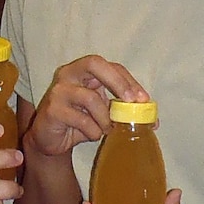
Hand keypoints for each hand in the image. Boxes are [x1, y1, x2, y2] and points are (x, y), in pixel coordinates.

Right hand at [26, 55, 148, 157]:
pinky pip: (82, 120)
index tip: (143, 99)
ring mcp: (59, 90)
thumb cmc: (79, 122)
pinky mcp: (53, 110)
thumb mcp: (104, 113)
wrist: (50, 140)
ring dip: (105, 119)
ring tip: (106, 129)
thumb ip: (123, 111)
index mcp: (84, 70)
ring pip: (91, 99)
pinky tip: (90, 134)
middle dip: (118, 82)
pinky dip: (93, 131)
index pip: (110, 66)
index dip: (128, 80)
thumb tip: (153, 121)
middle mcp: (69, 74)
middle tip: (131, 102)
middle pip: (95, 64)